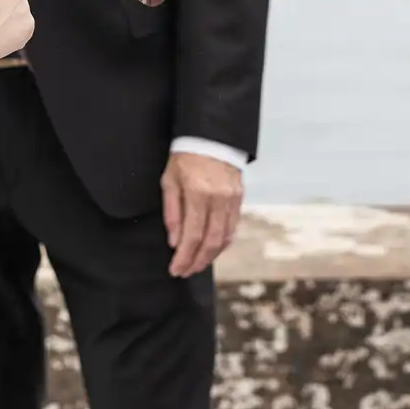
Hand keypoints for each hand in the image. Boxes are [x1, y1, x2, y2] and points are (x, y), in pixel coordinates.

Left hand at [161, 152, 242, 277]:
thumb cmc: (185, 157)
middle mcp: (218, 198)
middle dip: (197, 261)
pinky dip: (223, 243)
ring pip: (224, 237)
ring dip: (210, 256)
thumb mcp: (169, 181)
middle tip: (185, 272)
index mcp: (198, 193)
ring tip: (197, 265)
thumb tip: (174, 242)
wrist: (210, 136)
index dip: (184, 256)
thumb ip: (172, 213)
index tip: (175, 269)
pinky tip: (212, 250)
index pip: (192, 235)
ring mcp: (232, 199)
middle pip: (210, 241)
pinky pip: (233, 227)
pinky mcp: (239, 198)